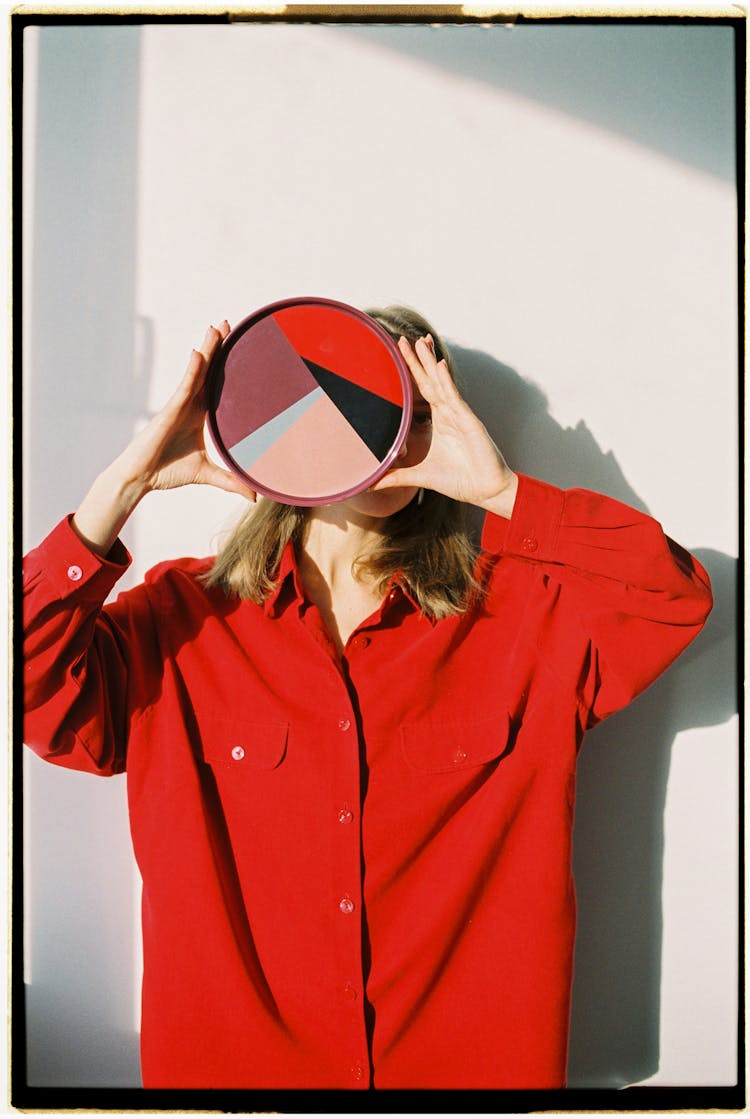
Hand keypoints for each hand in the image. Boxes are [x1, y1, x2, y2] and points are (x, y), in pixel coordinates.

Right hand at [113, 321, 255, 499]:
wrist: (141, 478)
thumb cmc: (168, 471)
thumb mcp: (208, 474)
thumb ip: (231, 482)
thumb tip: (254, 497)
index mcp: (200, 413)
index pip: (217, 383)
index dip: (227, 365)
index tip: (242, 347)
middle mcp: (190, 404)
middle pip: (207, 370)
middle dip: (218, 347)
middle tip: (231, 324)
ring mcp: (179, 404)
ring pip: (196, 371)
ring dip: (207, 349)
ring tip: (218, 328)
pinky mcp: (169, 410)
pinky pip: (184, 386)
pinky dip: (192, 370)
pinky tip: (199, 353)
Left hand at [372, 335, 517, 516]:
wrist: (485, 490)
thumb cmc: (459, 481)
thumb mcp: (420, 476)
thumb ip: (396, 477)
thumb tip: (371, 484)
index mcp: (439, 421)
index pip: (422, 391)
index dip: (412, 373)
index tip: (400, 355)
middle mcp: (449, 413)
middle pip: (429, 381)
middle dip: (417, 360)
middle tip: (402, 340)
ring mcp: (459, 415)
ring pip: (441, 384)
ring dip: (430, 363)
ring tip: (419, 342)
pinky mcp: (469, 421)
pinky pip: (454, 398)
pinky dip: (446, 381)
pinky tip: (439, 366)